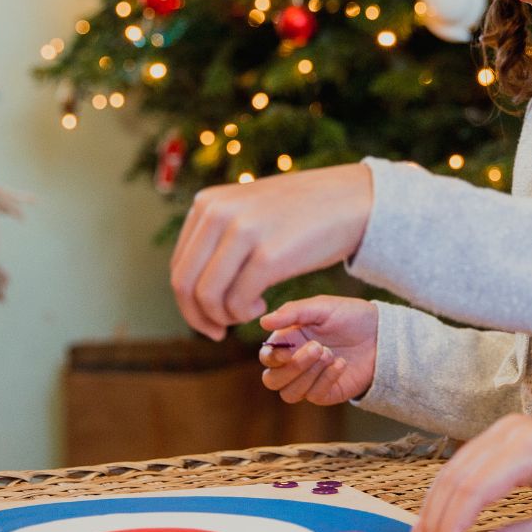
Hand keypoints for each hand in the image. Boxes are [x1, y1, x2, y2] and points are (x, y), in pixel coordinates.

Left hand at [169, 164, 372, 339]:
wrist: (351, 200)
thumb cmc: (301, 212)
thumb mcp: (248, 209)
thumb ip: (217, 234)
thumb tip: (189, 284)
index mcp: (207, 203)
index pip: (179, 265)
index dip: (188, 301)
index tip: (209, 317)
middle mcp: (218, 212)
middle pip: (185, 283)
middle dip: (198, 317)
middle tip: (218, 332)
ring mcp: (243, 232)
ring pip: (207, 296)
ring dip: (223, 317)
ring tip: (246, 314)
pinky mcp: (269, 254)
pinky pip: (238, 301)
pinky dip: (245, 314)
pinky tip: (263, 306)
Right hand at [257, 296, 378, 404]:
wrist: (381, 332)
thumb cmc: (349, 315)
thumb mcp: (321, 306)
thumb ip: (292, 312)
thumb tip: (263, 322)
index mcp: (288, 341)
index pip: (267, 358)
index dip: (272, 357)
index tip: (288, 349)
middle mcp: (295, 363)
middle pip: (272, 381)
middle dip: (292, 367)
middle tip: (317, 348)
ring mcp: (309, 381)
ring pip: (289, 394)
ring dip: (308, 375)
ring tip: (330, 353)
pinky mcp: (326, 393)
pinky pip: (315, 395)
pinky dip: (326, 379)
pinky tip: (341, 363)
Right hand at [404, 414, 531, 531]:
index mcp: (530, 448)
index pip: (474, 489)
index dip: (452, 529)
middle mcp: (511, 430)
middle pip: (456, 477)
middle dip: (435, 521)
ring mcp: (503, 429)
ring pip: (452, 470)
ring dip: (434, 509)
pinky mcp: (500, 436)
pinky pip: (463, 466)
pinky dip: (448, 496)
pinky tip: (437, 522)